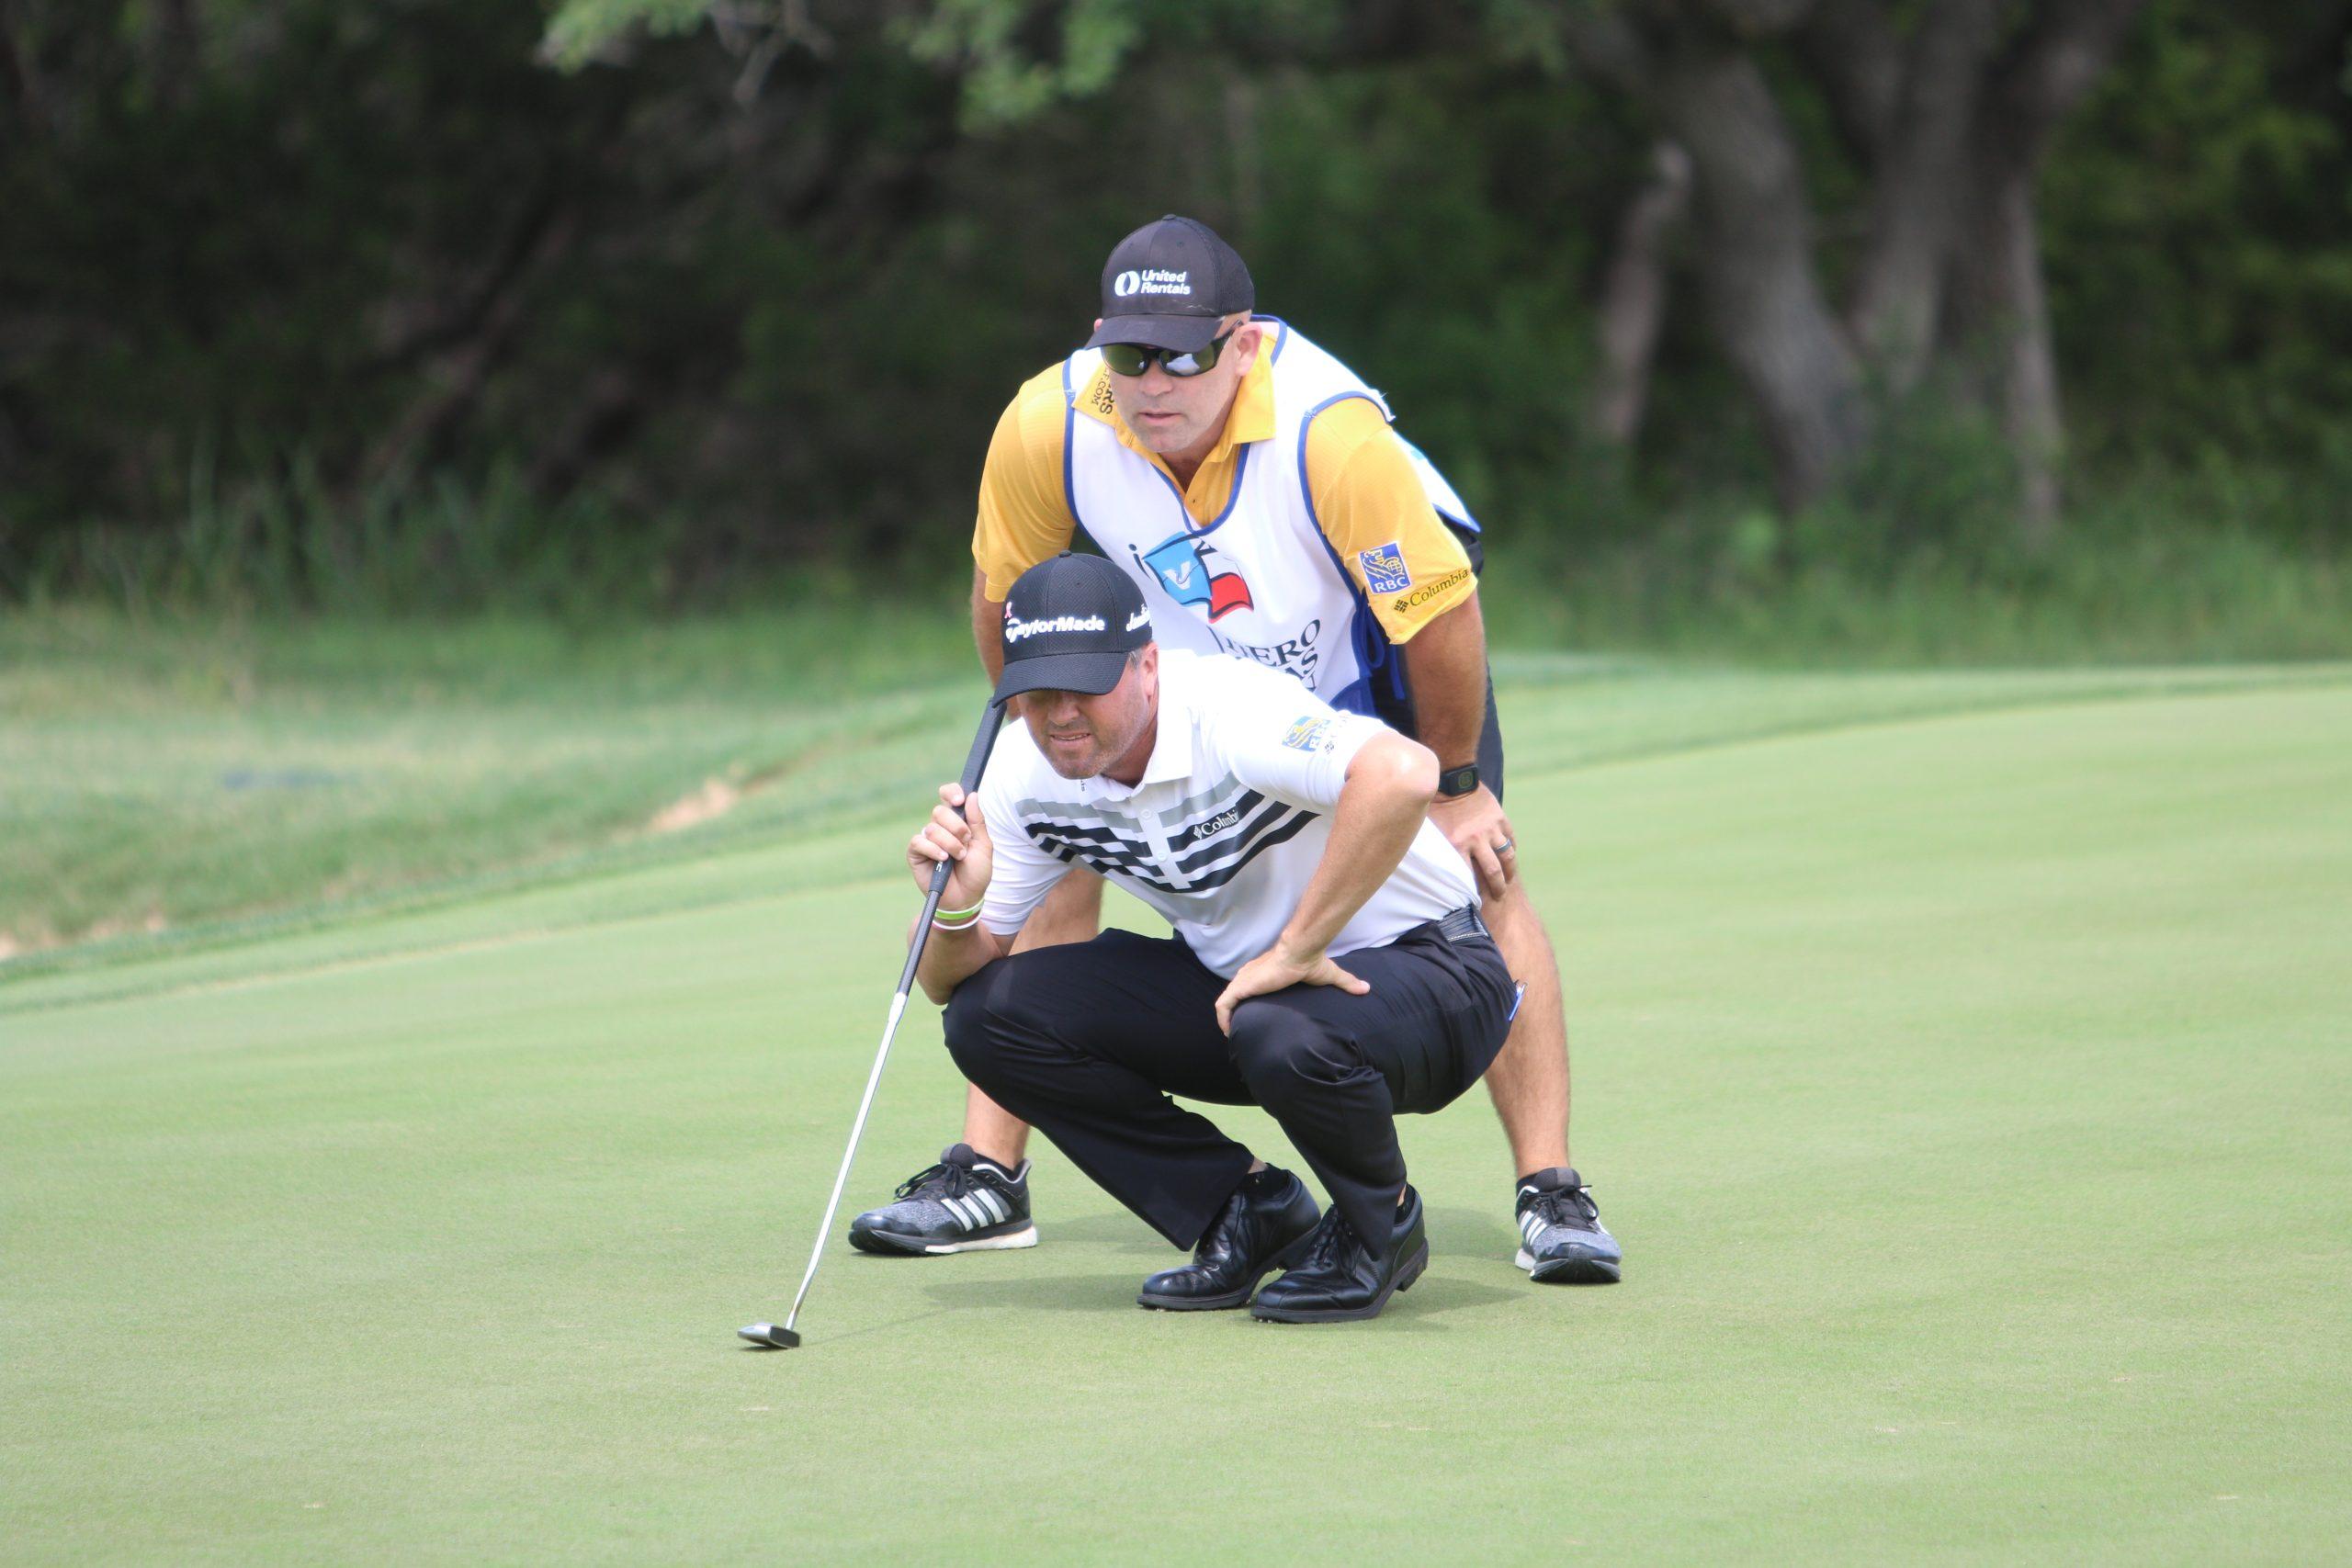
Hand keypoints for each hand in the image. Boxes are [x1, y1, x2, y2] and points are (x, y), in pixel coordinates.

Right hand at [906, 783, 992, 909]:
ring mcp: (927, 840)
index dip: (952, 793)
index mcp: (957, 822)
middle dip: (957, 827)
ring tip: (958, 858)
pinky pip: (919, 842)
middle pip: (940, 811)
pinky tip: (942, 860)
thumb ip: (977, 821)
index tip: (959, 801)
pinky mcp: (915, 853)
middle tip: (965, 842)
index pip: (949, 796)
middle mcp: (940, 828)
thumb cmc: (976, 873)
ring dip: (950, 843)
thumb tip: (972, 794)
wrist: (966, 898)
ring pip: (932, 828)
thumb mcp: (983, 845)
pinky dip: (933, 849)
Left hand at [1214, 941, 1368, 1035]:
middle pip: (1235, 995)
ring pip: (1226, 1002)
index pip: (1250, 987)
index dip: (1249, 1002)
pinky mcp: (1242, 986)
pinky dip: (1223, 1018)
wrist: (1301, 951)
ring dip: (1226, 1018)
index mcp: (1264, 973)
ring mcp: (1244, 980)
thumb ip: (1346, 982)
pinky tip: (1228, 1031)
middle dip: (1236, 1013)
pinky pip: (1223, 1005)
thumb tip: (1367, 988)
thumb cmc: (1311, 961)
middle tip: (1241, 1030)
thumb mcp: (1329, 975)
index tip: (1253, 1017)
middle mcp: (1250, 975)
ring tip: (1232, 1035)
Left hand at [1429, 784, 1516, 898]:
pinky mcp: (1500, 818)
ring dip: (1510, 871)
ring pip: (1507, 856)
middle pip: (1493, 871)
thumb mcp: (1430, 830)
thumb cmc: (1435, 804)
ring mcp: (1491, 829)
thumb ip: (1434, 849)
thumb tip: (1425, 867)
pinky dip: (1512, 848)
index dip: (1472, 892)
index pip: (1468, 877)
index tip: (1474, 902)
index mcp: (1457, 845)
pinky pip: (1510, 838)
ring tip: (1509, 880)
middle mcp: (1477, 840)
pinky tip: (1511, 855)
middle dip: (1497, 888)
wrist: (1452, 778)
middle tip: (1498, 897)